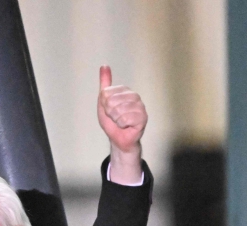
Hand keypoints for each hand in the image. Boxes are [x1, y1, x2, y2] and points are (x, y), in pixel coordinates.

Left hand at [97, 66, 146, 183]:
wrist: (119, 139)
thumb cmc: (112, 121)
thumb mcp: (103, 102)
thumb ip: (104, 84)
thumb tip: (104, 66)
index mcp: (124, 90)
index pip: (106, 93)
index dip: (104, 105)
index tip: (109, 111)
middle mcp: (134, 96)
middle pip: (111, 101)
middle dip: (110, 113)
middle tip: (115, 118)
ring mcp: (140, 106)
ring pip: (119, 110)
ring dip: (116, 120)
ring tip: (120, 122)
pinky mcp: (143, 117)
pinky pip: (126, 118)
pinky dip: (122, 125)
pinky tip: (126, 126)